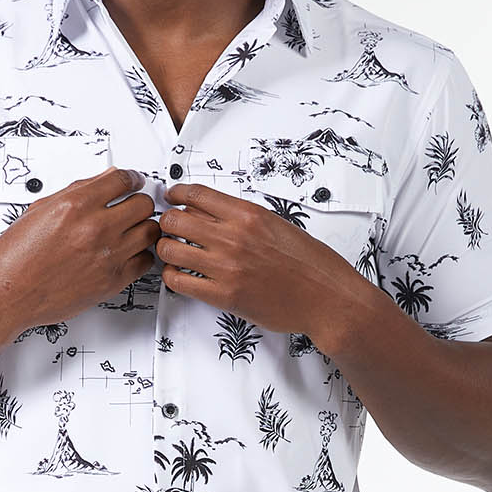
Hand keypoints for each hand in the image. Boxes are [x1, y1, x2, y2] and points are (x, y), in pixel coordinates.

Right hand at [0, 167, 159, 343]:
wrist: (8, 295)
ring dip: (142, 228)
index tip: (134, 181)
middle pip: (143, 204)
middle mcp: (95, 228)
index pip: (122, 179)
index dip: (132, 177)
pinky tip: (127, 252)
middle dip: (138, 202)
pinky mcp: (113, 281)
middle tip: (132, 206)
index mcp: (76, 205)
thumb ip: (77, 191)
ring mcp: (107, 256)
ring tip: (130, 230)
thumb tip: (103, 180)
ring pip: (150, 231)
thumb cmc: (16, 256)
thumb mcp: (40, 210)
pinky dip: (140, 255)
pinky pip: (145, 261)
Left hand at [157, 182, 368, 349]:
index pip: (195, 194)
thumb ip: (243, 218)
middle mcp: (233, 237)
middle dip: (167, 222)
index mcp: (247, 215)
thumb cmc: (308, 263)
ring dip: (166, 249)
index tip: (171, 197)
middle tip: (170, 228)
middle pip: (175, 218)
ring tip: (174, 252)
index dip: (175, 193)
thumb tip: (211, 212)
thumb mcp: (277, 224)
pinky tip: (180, 274)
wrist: (325, 297)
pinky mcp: (223, 295)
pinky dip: (172, 276)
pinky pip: (178, 281)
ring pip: (169, 248)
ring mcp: (226, 267)